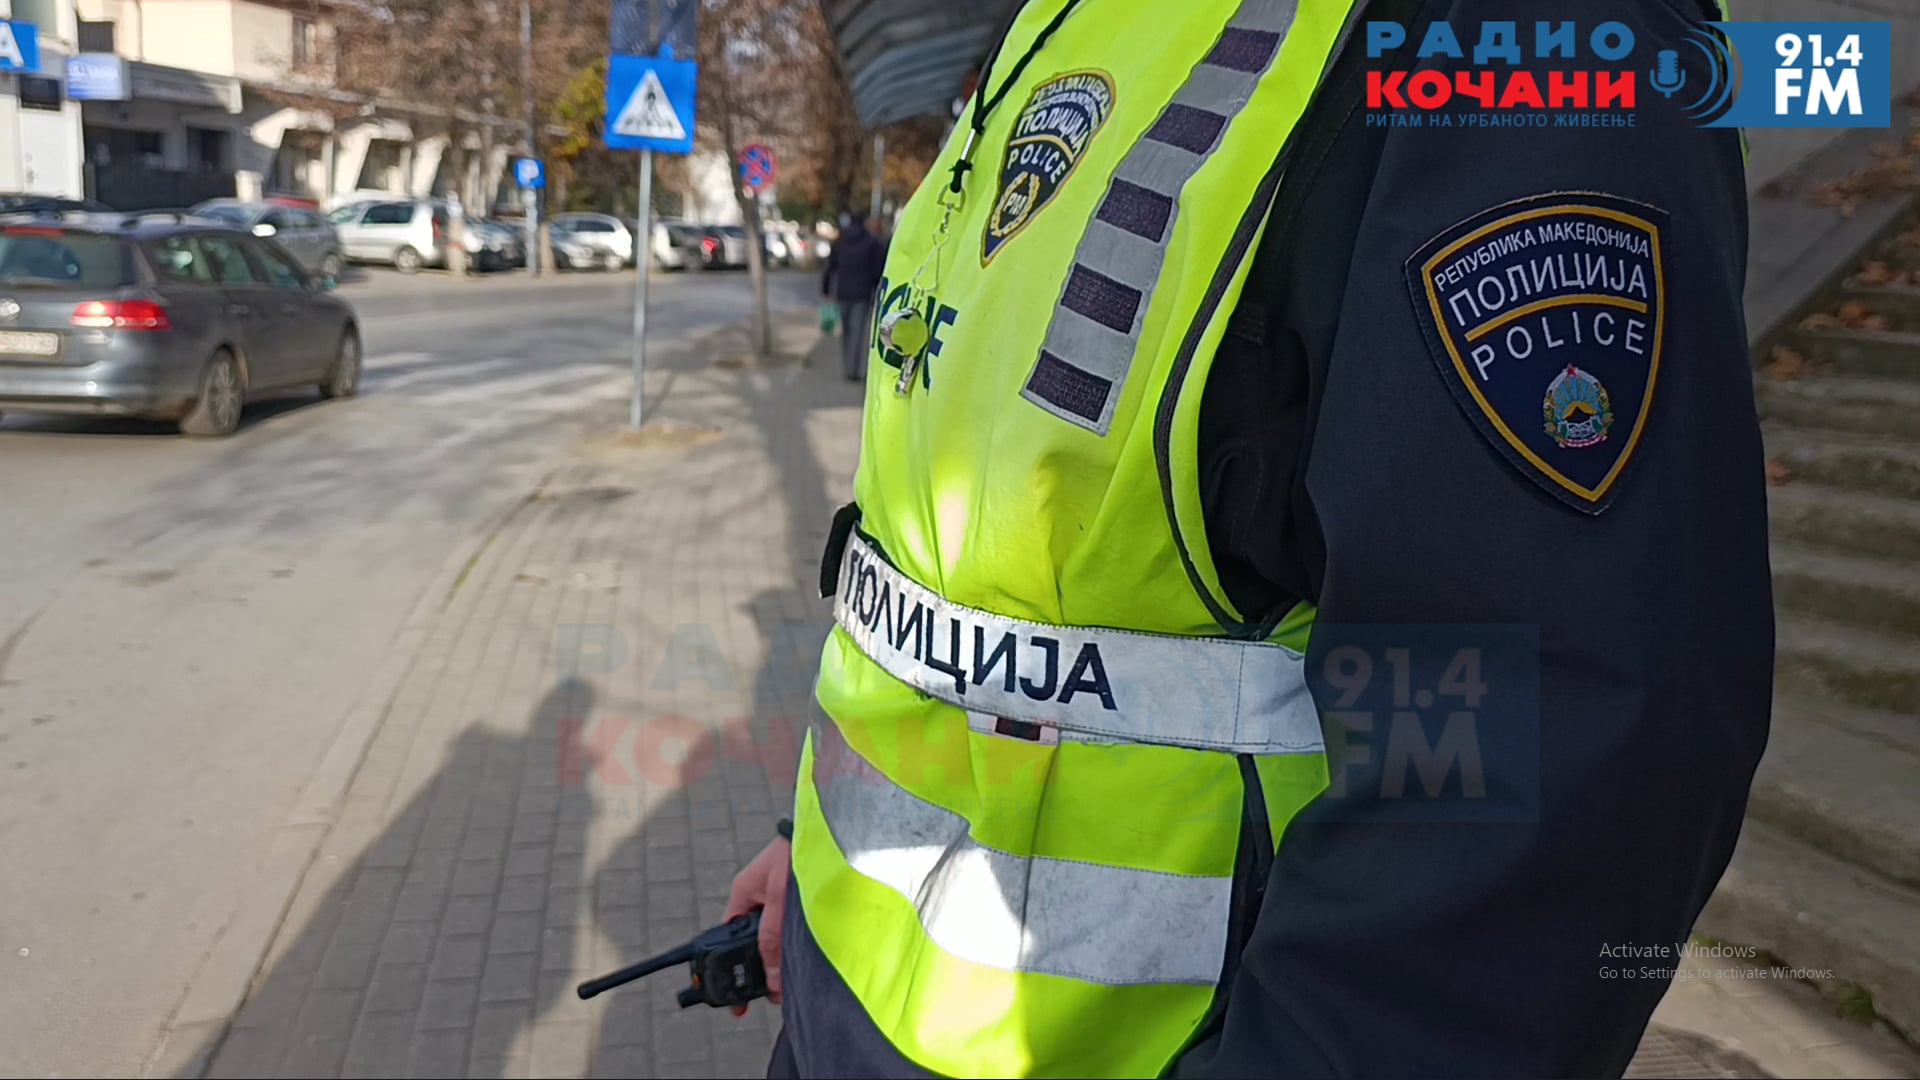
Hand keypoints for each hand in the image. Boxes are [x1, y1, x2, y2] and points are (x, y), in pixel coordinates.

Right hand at [725, 837, 790, 1014]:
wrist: (827, 827)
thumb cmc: (796, 852)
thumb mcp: (781, 899)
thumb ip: (774, 937)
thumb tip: (770, 978)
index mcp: (743, 895)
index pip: (730, 938)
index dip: (735, 967)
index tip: (740, 996)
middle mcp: (757, 899)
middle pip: (754, 942)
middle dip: (763, 967)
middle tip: (775, 993)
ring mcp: (776, 898)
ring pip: (774, 937)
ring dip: (782, 957)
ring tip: (793, 981)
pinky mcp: (796, 899)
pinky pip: (790, 928)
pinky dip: (796, 943)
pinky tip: (806, 959)